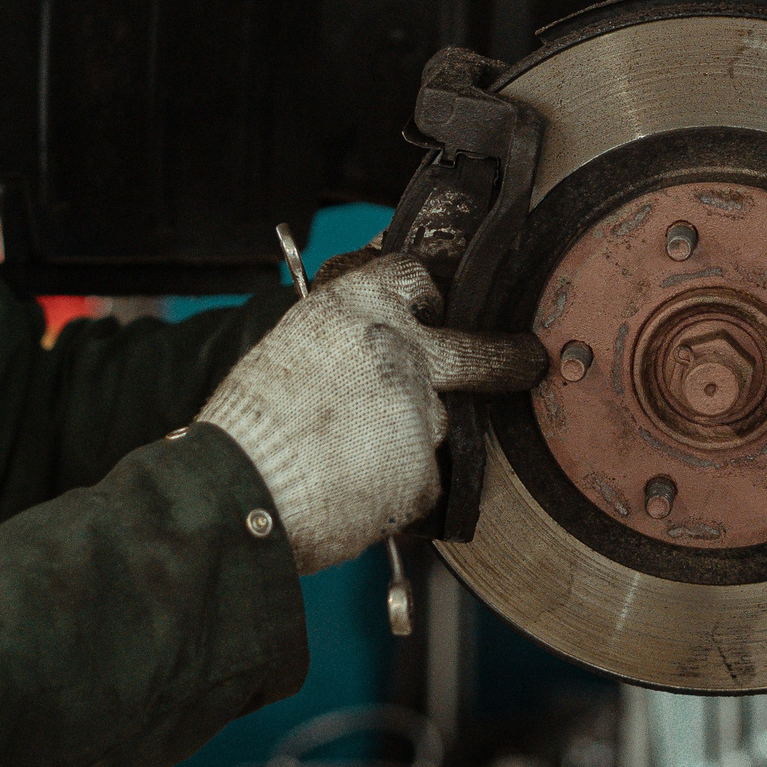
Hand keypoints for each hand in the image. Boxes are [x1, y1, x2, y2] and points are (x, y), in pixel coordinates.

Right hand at [196, 251, 545, 572]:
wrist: (239, 487)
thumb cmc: (250, 420)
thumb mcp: (294, 345)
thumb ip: (344, 335)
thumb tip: (374, 334)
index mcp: (359, 304)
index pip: (416, 277)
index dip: (427, 297)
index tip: (435, 309)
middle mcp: (402, 349)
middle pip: (478, 350)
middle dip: (507, 358)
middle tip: (527, 360)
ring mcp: (421, 411)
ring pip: (437, 422)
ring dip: (410, 438)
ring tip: (354, 458)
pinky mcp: (424, 471)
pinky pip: (423, 477)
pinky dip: (399, 487)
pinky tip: (354, 488)